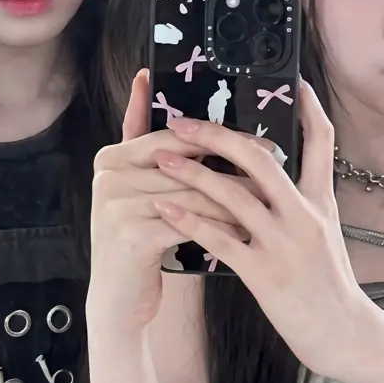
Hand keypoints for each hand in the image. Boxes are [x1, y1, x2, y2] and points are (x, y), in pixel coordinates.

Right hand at [88, 71, 250, 331]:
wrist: (118, 301)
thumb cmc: (139, 242)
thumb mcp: (140, 192)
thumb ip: (147, 144)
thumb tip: (147, 81)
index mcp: (111, 157)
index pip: (173, 137)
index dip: (218, 138)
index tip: (257, 141)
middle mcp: (109, 176)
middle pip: (186, 165)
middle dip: (234, 168)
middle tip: (274, 168)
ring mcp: (116, 205)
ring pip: (193, 194)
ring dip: (235, 198)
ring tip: (269, 201)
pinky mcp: (131, 235)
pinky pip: (191, 224)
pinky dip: (222, 227)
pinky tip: (248, 230)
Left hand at [153, 81, 370, 378]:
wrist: (347, 335)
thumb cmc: (330, 286)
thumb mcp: (326, 234)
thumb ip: (302, 203)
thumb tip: (272, 176)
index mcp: (321, 201)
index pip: (321, 140)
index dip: (308, 107)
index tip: (294, 81)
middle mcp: (305, 215)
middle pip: (259, 157)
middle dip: (215, 136)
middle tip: (182, 124)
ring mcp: (285, 243)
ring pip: (233, 195)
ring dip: (192, 173)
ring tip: (161, 160)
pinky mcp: (265, 274)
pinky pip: (220, 240)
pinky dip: (190, 222)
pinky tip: (166, 211)